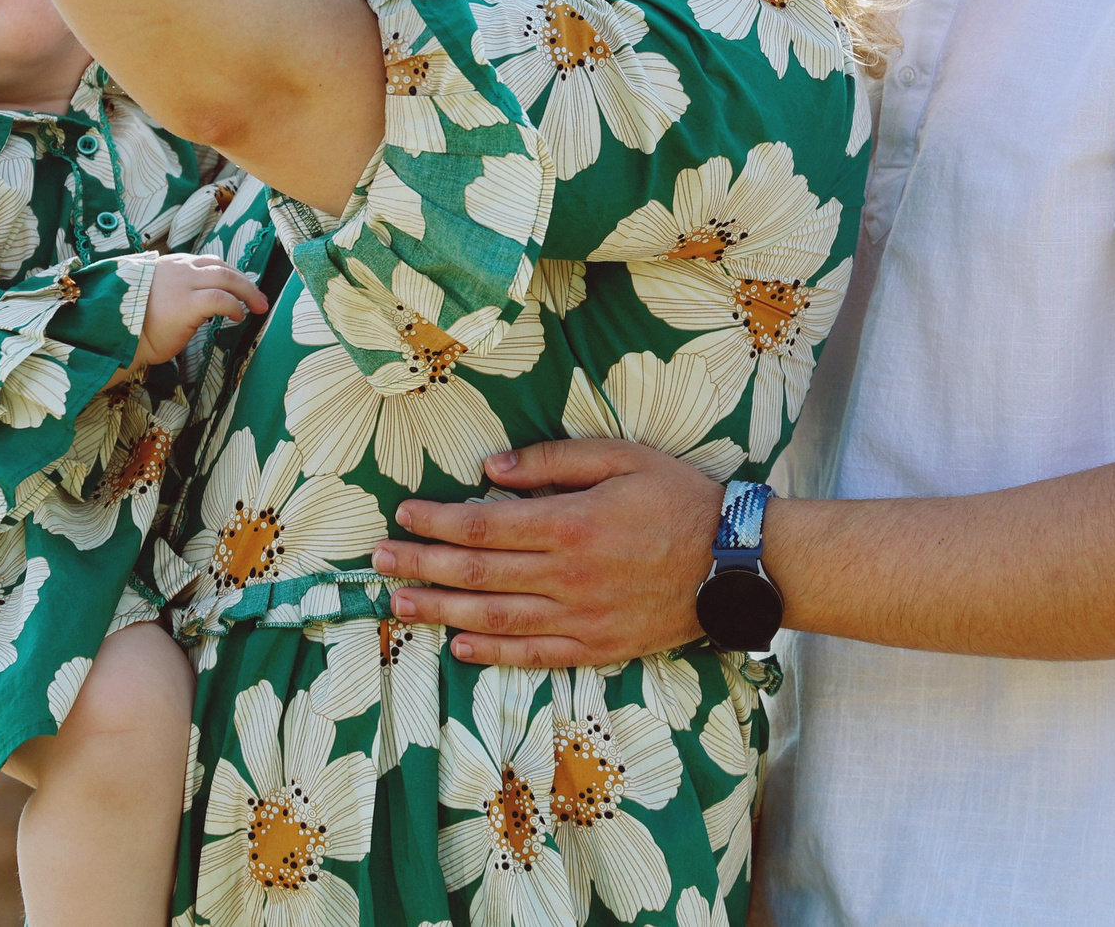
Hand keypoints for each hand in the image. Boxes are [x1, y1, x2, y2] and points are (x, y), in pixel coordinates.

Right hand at [131, 252, 268, 370]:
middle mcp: (178, 269)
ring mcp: (183, 284)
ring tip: (257, 306)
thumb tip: (201, 303)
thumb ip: (176, 291)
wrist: (114, 334)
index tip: (240, 286)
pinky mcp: (187, 304)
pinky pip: (221, 299)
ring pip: (226, 277)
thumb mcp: (154, 296)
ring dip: (247, 292)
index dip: (228, 273)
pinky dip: (234, 305)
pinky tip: (237, 316)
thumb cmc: (132, 322)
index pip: (208, 262)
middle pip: (222, 267)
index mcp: (170, 265)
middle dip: (244, 282)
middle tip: (259, 299)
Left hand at [370, 439, 724, 667]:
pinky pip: (534, 656)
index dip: (436, 522)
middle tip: (378, 562)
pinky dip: (493, 654)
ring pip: (495, 620)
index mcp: (570, 524)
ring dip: (441, 613)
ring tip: (398, 606)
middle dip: (420, 567)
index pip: (483, 527)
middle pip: (476, 576)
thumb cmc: (679, 499)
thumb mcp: (622, 457)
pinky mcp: (598, 648)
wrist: (736, 562)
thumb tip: (490, 469)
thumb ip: (552, 460)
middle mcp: (568, 577)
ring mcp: (581, 619)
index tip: (402, 514)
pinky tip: (460, 647)